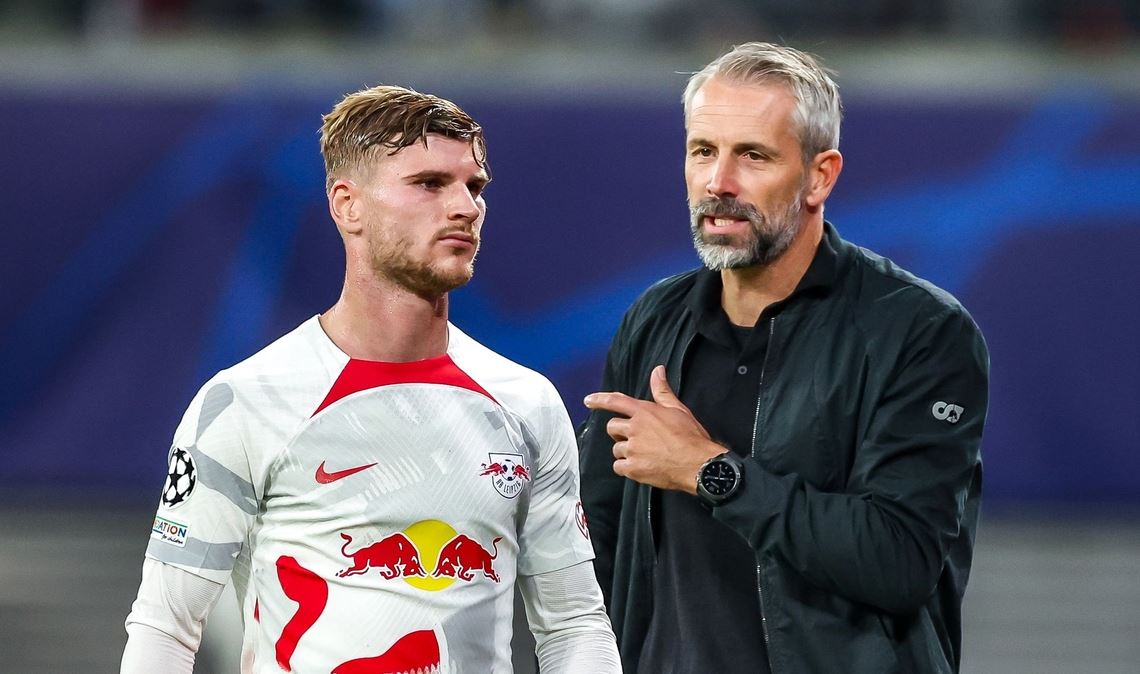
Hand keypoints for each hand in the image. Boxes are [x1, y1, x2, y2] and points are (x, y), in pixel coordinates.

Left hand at [584, 365, 724, 493]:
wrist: (698, 464)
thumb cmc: (691, 437)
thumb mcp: (678, 409)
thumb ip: (662, 390)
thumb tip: (657, 370)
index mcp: (644, 412)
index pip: (616, 401)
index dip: (599, 400)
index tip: (588, 400)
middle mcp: (635, 428)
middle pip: (612, 427)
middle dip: (620, 433)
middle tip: (635, 439)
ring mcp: (633, 449)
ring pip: (616, 449)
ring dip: (626, 452)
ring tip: (644, 455)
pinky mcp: (633, 468)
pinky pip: (619, 467)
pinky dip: (627, 468)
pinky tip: (640, 467)